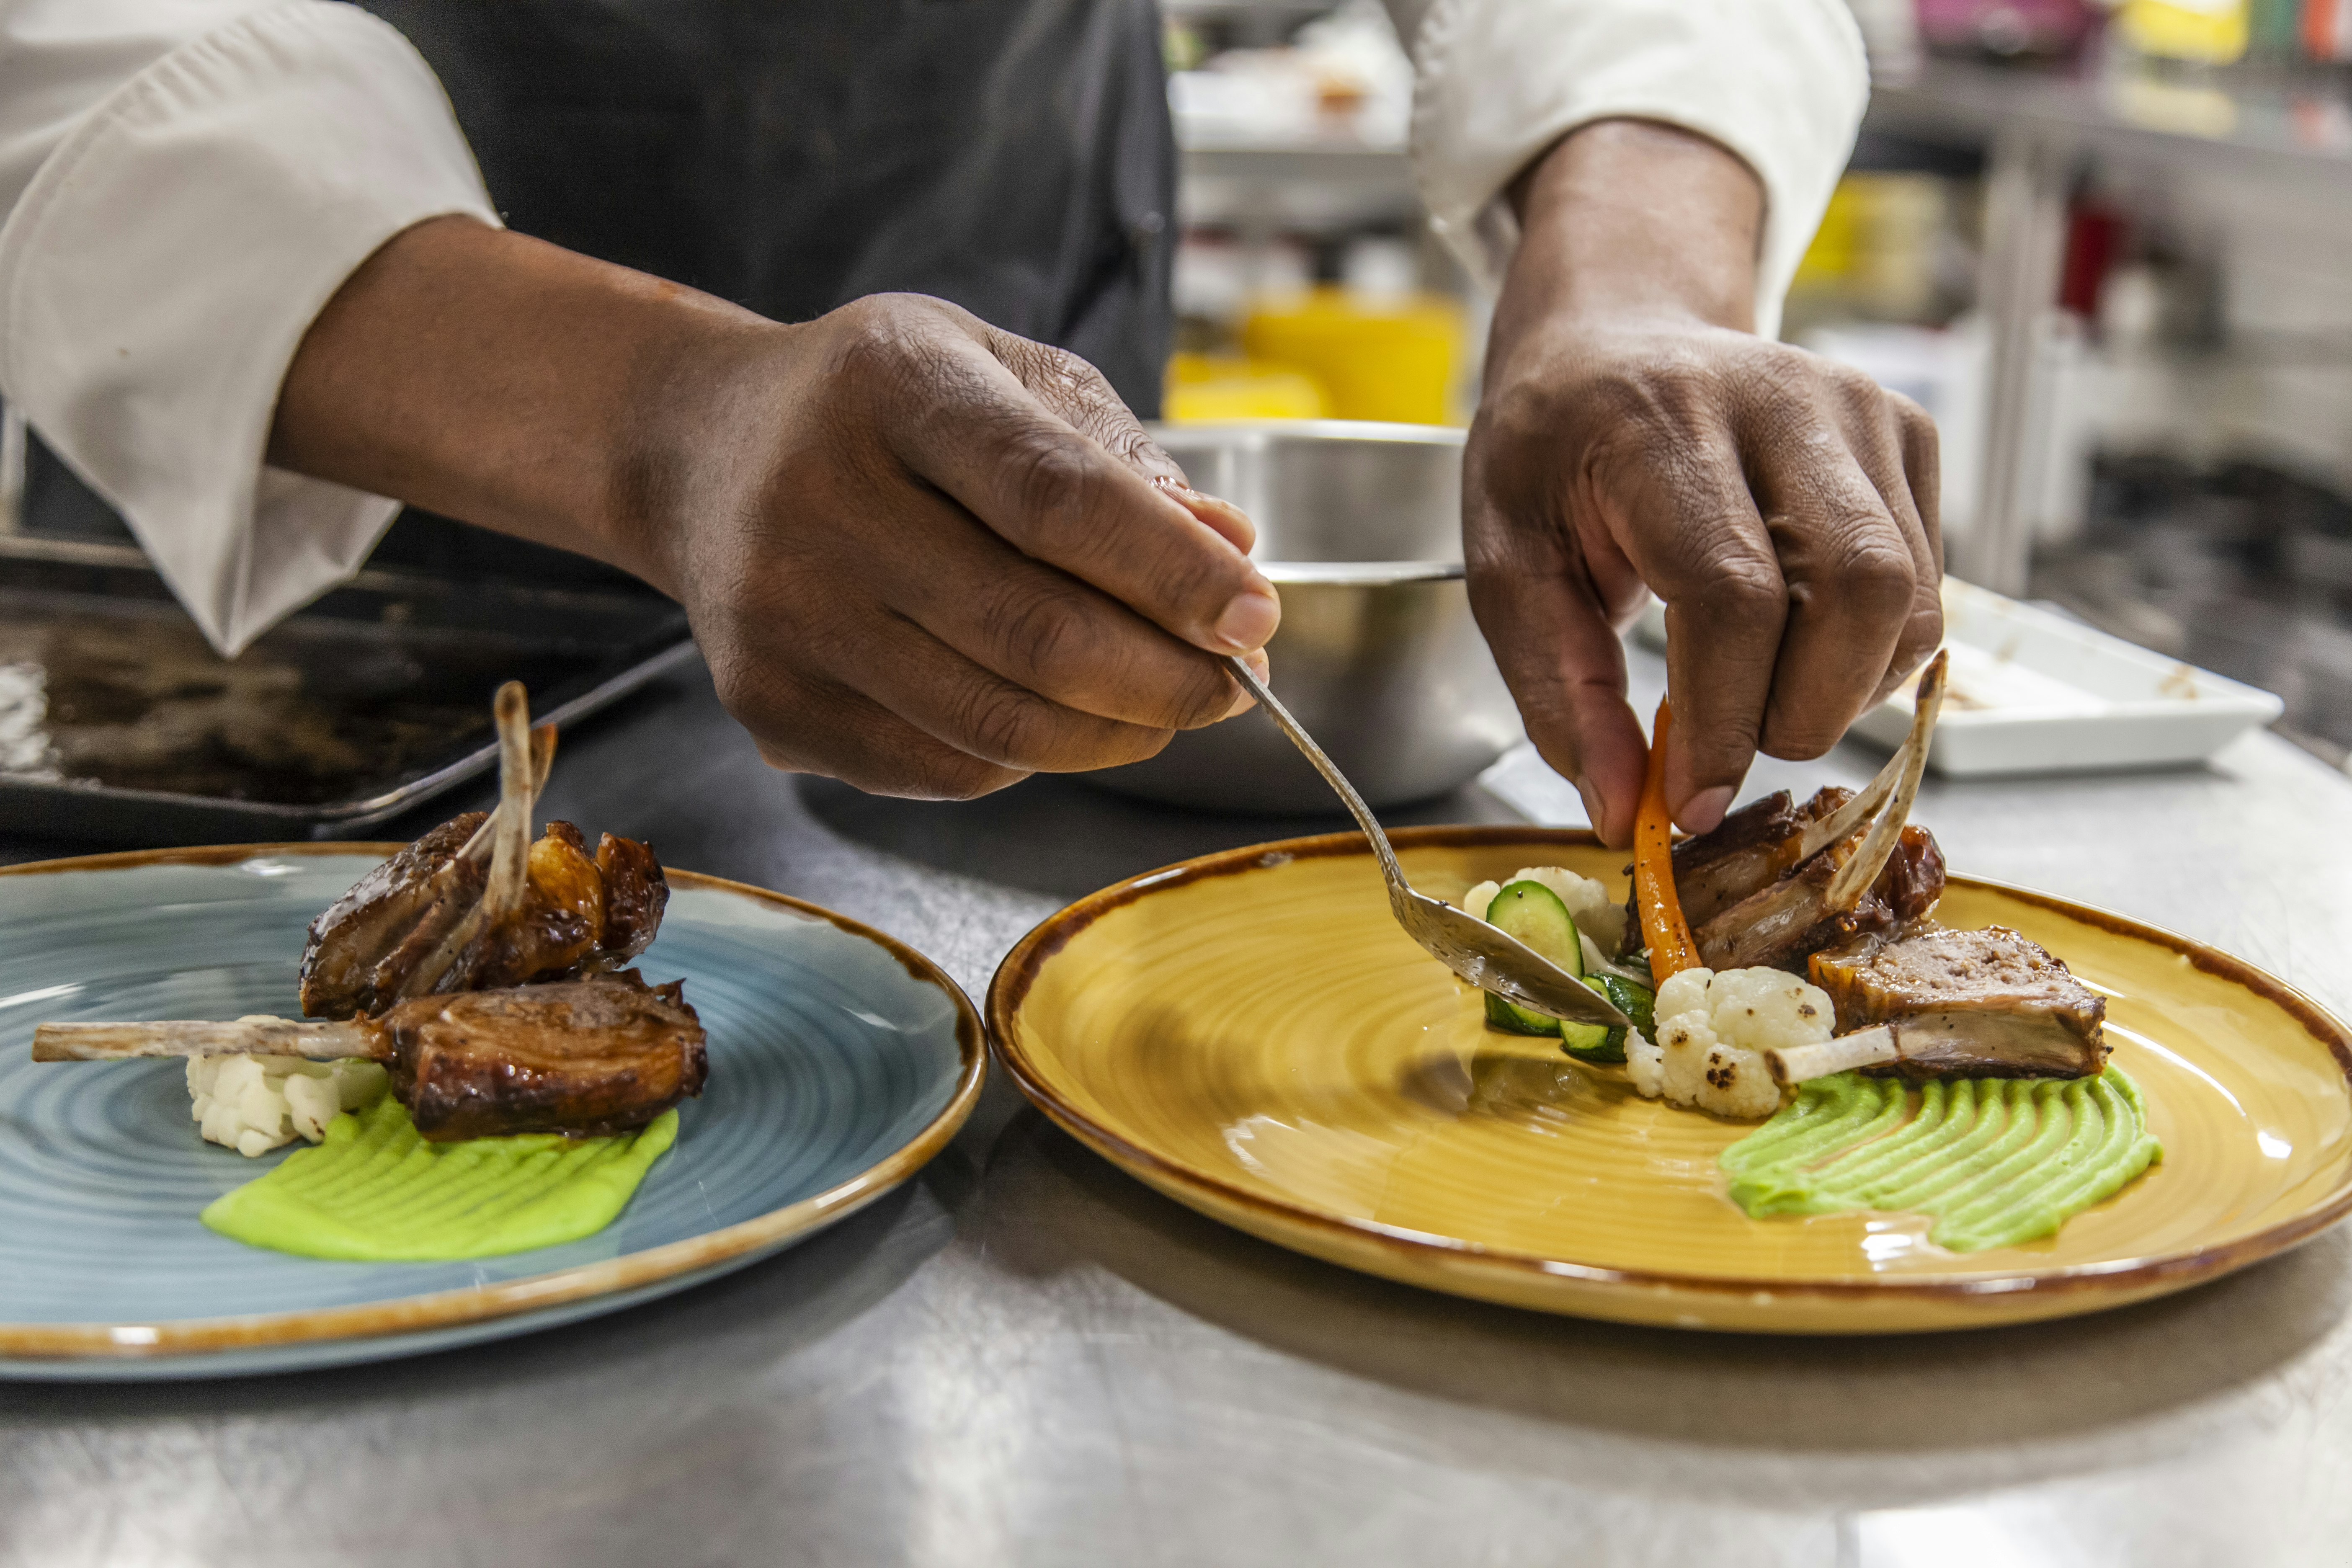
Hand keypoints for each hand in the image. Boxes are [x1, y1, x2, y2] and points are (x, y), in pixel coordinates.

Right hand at [271, 220, 1277, 798]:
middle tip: (1235, 683)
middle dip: (1167, 679)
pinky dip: (1028, 757)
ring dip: (1115, 734)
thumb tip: (1233, 553)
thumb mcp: (1005, 377)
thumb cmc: (886, 407)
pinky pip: (940, 769)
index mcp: (893, 386)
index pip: (1055, 499)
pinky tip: (1056, 717)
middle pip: (1033, 633)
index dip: (1171, 572)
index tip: (1256, 615)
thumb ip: (1121, 461)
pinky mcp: (766, 704)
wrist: (701, 451)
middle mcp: (818, 500)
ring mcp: (782, 614)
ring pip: (995, 724)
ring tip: (1166, 706)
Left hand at [1462, 122, 1940, 845]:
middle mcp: (1780, 398)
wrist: (1615, 339)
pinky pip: (1926, 588)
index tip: (1689, 799)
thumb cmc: (1553, 451)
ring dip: (1841, 692)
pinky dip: (1868, 656)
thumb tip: (1621, 811)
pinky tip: (1795, 645)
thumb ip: (1559, 690)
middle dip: (1801, 712)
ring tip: (1756, 695)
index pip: (1732, 593)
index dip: (1723, 719)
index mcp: (1660, 422)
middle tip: (1732, 748)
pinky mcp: (1908, 437)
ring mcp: (1860, 411)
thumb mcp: (1505, 564)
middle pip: (1858, 592)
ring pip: (1909, 602)